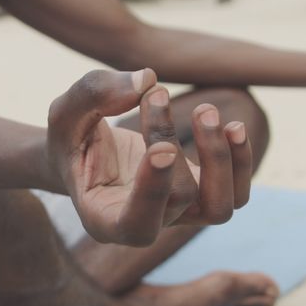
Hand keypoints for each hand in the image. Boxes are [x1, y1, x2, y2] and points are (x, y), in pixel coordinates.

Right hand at [47, 69, 252, 246]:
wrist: (83, 153)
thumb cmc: (71, 136)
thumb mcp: (66, 112)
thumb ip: (94, 93)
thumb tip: (149, 79)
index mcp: (104, 220)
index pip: (138, 224)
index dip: (154, 191)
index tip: (162, 148)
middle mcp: (144, 226)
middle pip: (179, 198)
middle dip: (170, 140)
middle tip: (156, 94)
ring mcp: (175, 214)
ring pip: (219, 208)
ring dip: (220, 159)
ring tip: (205, 112)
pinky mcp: (198, 195)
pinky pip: (234, 194)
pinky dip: (239, 161)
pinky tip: (232, 126)